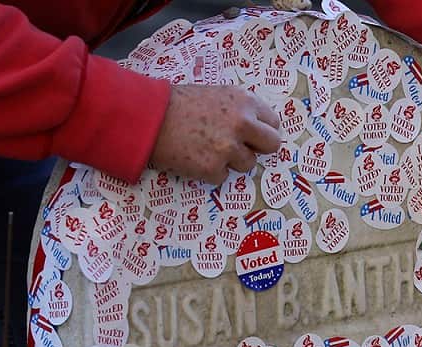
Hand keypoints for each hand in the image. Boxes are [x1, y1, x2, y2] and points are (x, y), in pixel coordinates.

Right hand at [150, 84, 281, 182]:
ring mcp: (229, 147)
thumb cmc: (177, 103)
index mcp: (244, 101)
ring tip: (208, 149)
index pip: (274, 122)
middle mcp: (242, 123)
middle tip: (240, 148)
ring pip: (248, 164)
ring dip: (232, 161)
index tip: (253, 136)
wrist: (148, 117)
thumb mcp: (216, 94)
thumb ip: (239, 109)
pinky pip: (222, 177)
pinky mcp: (213, 168)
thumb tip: (257, 127)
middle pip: (272, 145)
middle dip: (258, 148)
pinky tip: (194, 157)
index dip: (262, 131)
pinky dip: (210, 172)